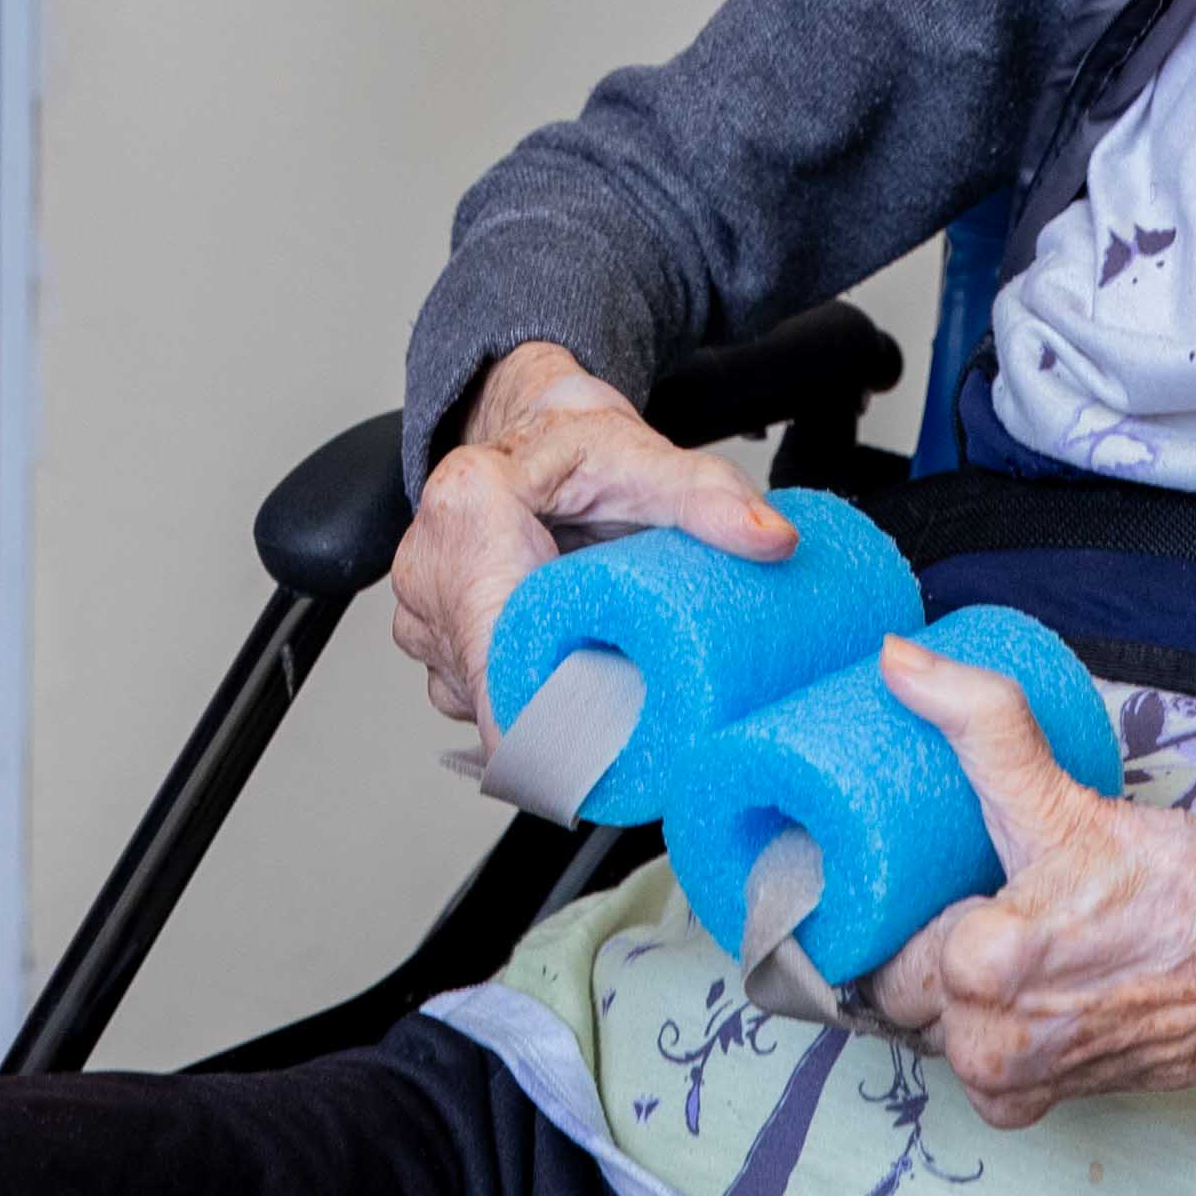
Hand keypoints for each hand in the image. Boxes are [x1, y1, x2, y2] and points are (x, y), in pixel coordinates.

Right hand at [388, 344, 793, 728]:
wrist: (534, 426)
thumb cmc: (580, 445)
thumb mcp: (652, 462)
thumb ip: (711, 497)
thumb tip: (773, 540)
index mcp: (470, 510)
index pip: (493, 652)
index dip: (542, 724)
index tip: (596, 769)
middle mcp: (430, 566)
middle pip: (490, 688)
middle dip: (558, 723)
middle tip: (628, 731)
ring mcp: (422, 610)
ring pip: (479, 700)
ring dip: (538, 709)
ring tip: (602, 688)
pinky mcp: (431, 637)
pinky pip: (473, 693)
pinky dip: (522, 695)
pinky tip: (563, 673)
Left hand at [865, 638, 1195, 1124]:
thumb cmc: (1173, 884)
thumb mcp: (1063, 797)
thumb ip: (979, 721)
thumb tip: (897, 660)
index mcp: (978, 966)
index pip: (878, 942)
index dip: (897, 904)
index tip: (928, 878)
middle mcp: (987, 1044)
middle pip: (903, 989)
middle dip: (928, 947)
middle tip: (974, 898)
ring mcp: (1016, 1083)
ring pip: (938, 1030)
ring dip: (956, 996)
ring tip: (998, 939)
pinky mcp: (1046, 1104)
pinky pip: (981, 1077)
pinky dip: (993, 1038)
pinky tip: (1021, 994)